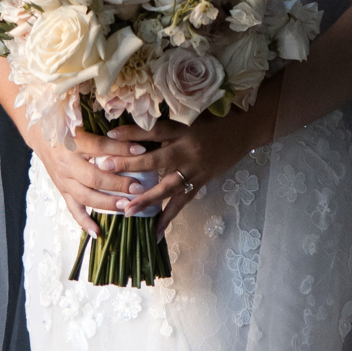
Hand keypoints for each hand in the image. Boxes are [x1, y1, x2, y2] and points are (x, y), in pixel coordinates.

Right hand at [38, 120, 144, 237]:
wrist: (42, 136)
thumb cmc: (69, 128)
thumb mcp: (85, 124)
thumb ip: (107, 132)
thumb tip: (135, 136)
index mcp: (74, 143)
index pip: (100, 147)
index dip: (121, 149)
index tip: (142, 150)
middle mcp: (67, 164)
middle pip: (94, 177)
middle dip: (118, 184)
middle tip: (138, 188)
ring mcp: (64, 180)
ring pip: (85, 196)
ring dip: (107, 203)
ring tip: (126, 206)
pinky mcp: (63, 191)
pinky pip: (73, 209)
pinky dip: (84, 222)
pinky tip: (98, 233)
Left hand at [88, 102, 272, 229]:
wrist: (246, 129)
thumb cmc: (215, 119)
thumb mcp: (190, 117)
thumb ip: (165, 127)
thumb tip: (133, 132)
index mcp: (184, 130)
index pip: (154, 131)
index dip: (132, 132)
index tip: (108, 135)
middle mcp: (189, 150)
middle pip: (156, 159)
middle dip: (130, 166)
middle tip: (105, 169)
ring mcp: (197, 169)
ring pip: (168, 187)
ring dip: (147, 200)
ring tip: (127, 211)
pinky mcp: (202, 181)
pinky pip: (183, 202)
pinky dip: (169, 217)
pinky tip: (156, 232)